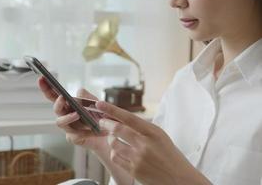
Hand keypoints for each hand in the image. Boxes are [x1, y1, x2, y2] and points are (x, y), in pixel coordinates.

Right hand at [38, 76, 108, 150]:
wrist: (109, 133)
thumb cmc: (99, 116)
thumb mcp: (95, 102)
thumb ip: (87, 96)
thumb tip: (78, 92)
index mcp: (67, 104)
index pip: (54, 95)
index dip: (46, 87)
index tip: (41, 78)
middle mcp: (65, 115)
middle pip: (56, 109)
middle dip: (57, 103)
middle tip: (62, 98)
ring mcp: (68, 127)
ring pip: (60, 122)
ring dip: (68, 117)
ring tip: (77, 114)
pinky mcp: (74, 138)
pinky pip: (75, 135)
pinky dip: (85, 131)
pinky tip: (94, 129)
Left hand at [96, 101, 211, 184]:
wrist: (180, 179)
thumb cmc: (170, 155)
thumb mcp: (160, 136)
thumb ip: (142, 128)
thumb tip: (121, 118)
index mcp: (153, 132)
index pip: (128, 117)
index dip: (112, 109)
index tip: (100, 103)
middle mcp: (145, 144)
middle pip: (117, 129)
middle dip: (106, 124)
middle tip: (102, 122)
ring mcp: (138, 158)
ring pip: (113, 144)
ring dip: (111, 139)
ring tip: (114, 139)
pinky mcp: (134, 170)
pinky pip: (115, 158)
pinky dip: (114, 153)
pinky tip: (119, 152)